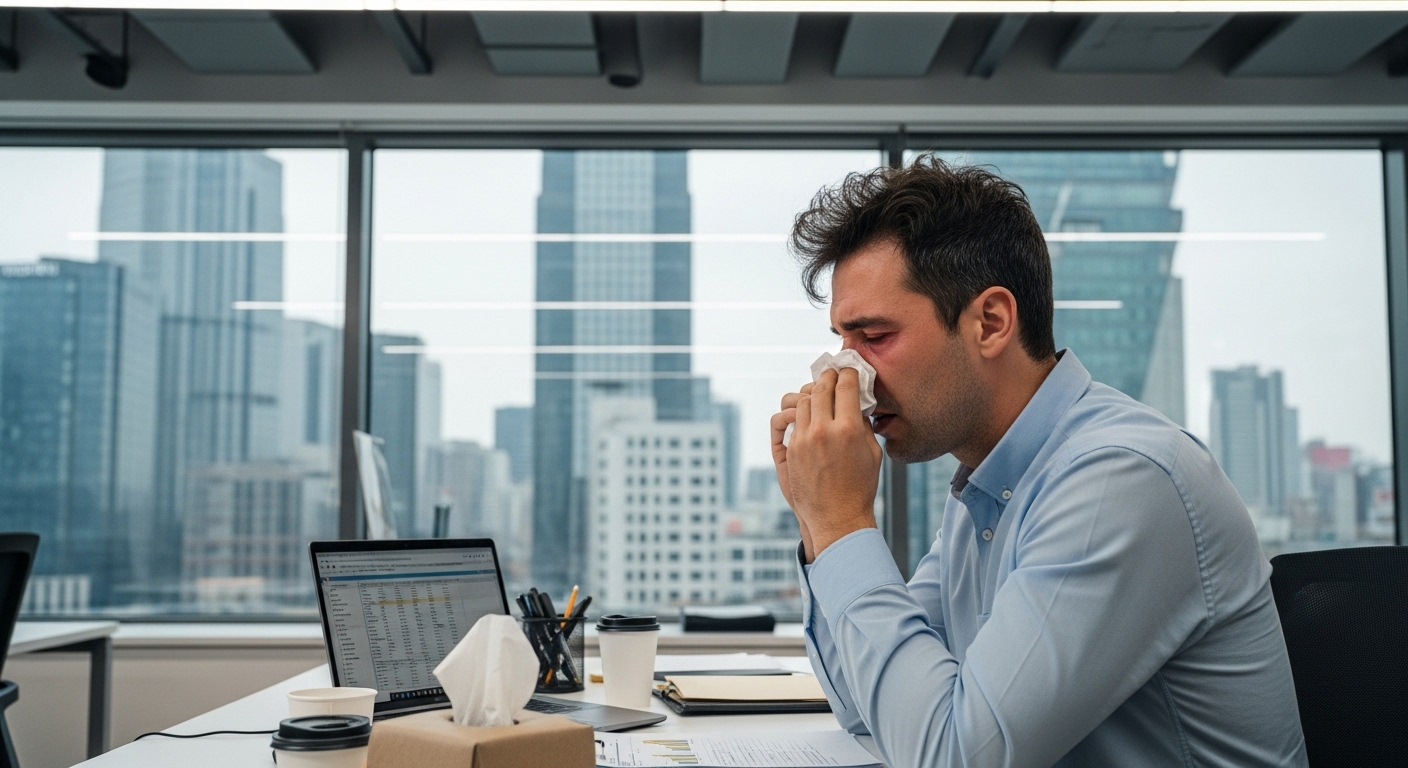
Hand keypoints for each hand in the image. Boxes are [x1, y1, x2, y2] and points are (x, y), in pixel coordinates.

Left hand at [773, 368, 882, 560]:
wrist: (836, 517)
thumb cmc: (860, 487)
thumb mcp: (872, 452)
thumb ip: (863, 424)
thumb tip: (855, 403)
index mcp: (849, 429)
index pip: (846, 386)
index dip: (848, 372)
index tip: (849, 369)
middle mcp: (823, 430)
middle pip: (821, 388)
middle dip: (827, 377)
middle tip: (832, 373)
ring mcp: (803, 439)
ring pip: (802, 400)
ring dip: (812, 392)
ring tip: (820, 392)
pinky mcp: (790, 449)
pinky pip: (790, 419)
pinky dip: (800, 411)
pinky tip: (808, 411)